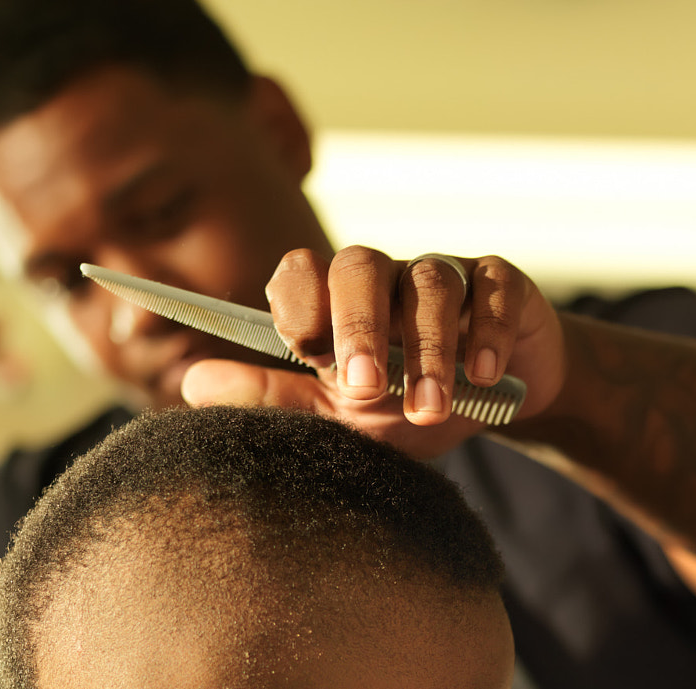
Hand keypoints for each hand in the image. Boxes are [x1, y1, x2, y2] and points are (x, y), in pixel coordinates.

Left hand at [181, 246, 565, 457]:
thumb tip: (190, 384)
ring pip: (431, 284)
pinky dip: (486, 332)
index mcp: (338, 301)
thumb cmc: (411, 405)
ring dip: (429, 349)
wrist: (501, 404)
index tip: (306, 353)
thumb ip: (274, 398)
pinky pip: (494, 291)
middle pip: (360, 266)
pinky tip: (482, 376)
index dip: (300, 304)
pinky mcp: (504, 285)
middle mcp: (387, 277)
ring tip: (431, 407)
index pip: (301, 271)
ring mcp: (448, 275)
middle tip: (363, 389)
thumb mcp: (341, 415)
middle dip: (359, 326)